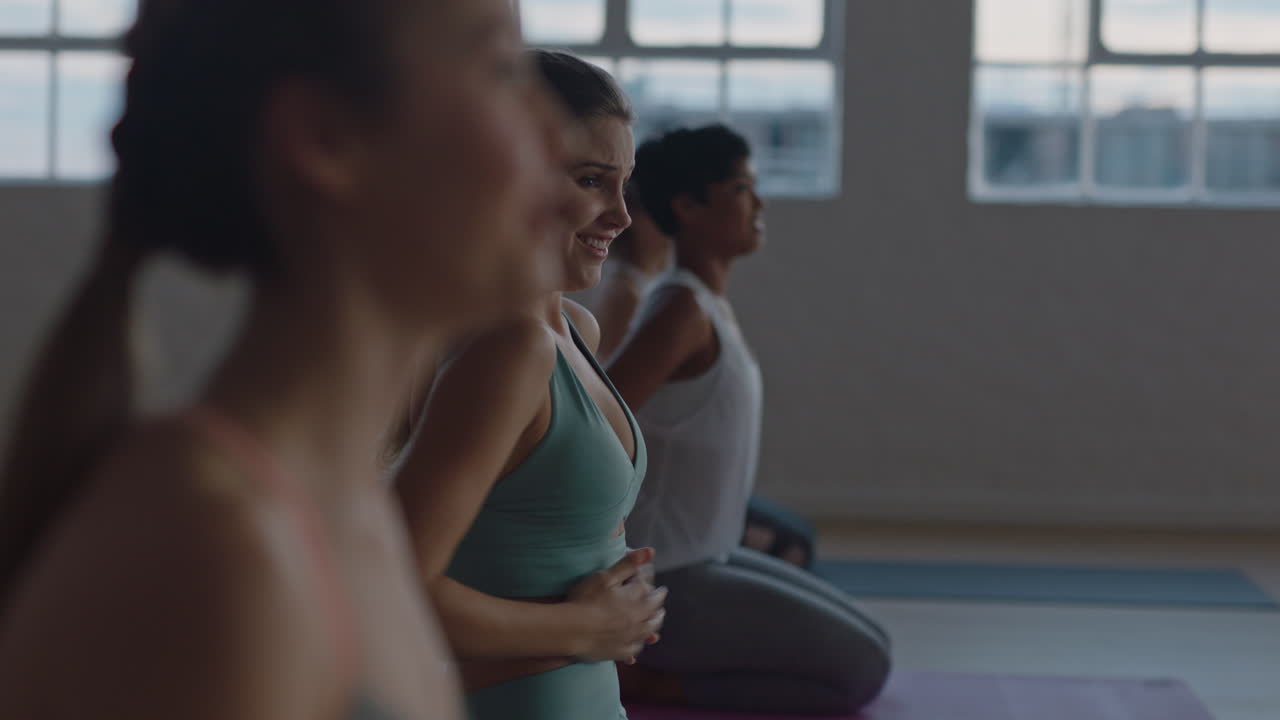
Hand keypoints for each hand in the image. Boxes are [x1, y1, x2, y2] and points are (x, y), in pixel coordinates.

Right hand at [567, 548, 666, 662]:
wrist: (571, 631)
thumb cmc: (585, 600)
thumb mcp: (605, 577)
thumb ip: (628, 564)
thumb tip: (650, 551)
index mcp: (634, 597)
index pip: (647, 586)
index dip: (649, 579)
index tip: (652, 578)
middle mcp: (637, 617)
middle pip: (653, 608)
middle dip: (658, 600)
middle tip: (661, 596)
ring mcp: (630, 636)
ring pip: (649, 629)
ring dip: (655, 622)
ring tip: (657, 619)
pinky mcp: (621, 651)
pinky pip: (636, 648)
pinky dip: (640, 643)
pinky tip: (640, 642)